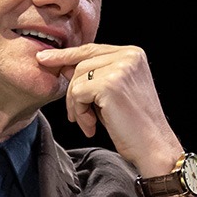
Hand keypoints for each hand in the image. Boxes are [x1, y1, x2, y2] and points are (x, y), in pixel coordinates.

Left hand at [36, 44, 183, 176]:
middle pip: (81, 64)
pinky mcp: (109, 84)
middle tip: (78, 116)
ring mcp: (120, 68)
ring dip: (76, 105)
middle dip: (73, 92)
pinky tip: (92, 125)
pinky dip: (80, 112)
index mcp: (133, 53)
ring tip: (89, 123)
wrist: (152, 147)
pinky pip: (77, 93)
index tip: (43, 58)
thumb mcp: (113, 92)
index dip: (66, 55)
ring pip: (77, 79)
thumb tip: (61, 64)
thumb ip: (94, 74)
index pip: (91, 49)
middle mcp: (129, 55)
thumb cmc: (134, 124)